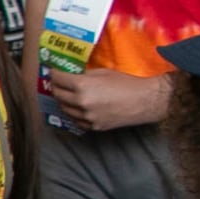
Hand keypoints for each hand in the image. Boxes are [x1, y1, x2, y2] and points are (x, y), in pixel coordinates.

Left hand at [45, 68, 173, 132]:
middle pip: (58, 95)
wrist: (145, 101)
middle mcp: (81, 103)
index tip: (53, 71)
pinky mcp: (93, 126)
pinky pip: (76, 120)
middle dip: (56, 87)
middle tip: (58, 83)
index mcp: (82, 86)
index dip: (54, 74)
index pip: (58, 79)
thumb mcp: (102, 73)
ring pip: (64, 109)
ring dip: (63, 101)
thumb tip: (71, 75)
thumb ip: (84, 76)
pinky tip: (78, 107)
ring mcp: (87, 117)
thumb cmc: (127, 83)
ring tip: (67, 95)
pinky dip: (74, 113)